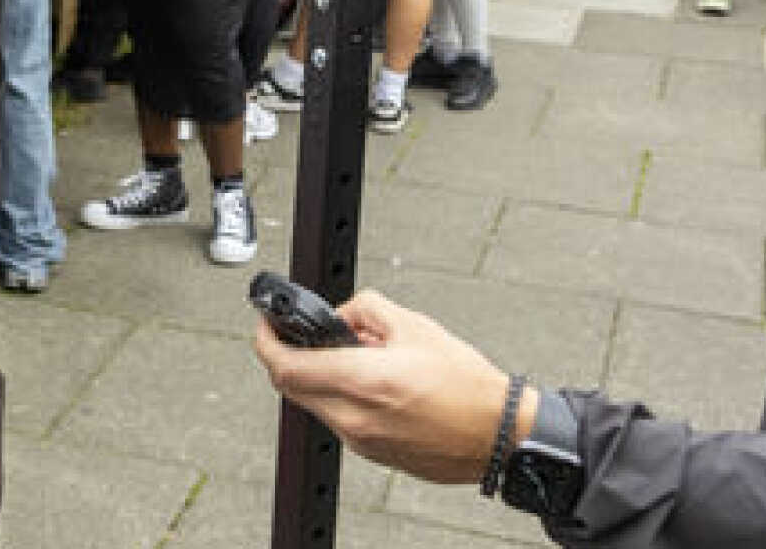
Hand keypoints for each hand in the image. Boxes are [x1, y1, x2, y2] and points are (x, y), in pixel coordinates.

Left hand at [251, 289, 531, 484]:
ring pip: (315, 403)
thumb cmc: (467, 385)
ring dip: (318, 376)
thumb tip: (340, 316)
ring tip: (353, 357)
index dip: (265, 341)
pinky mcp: (372, 455)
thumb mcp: (414, 326)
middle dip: (289, 356)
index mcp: (363, 381)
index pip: (285, 366)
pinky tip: (369, 383)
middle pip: (292, 387)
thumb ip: (365, 311)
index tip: (265, 324)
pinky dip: (339, 396)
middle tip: (300, 335)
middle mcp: (355, 418)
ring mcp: (361, 442)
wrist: (501, 435)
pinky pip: (338, 420)